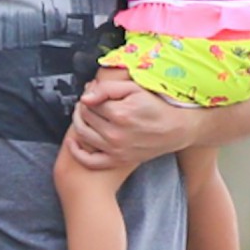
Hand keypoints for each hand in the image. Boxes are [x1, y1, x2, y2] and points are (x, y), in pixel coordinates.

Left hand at [66, 71, 191, 170]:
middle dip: (83, 107)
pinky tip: (73, 142)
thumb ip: (108, 88)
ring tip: (83, 115)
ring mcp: (115, 149)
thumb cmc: (156, 107)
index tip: (93, 92)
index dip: (89, 94)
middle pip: (85, 117)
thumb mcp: (135, 89)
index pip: (90, 102)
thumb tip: (85, 97)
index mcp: (119, 113)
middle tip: (89, 102)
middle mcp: (115, 133)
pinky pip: (89, 161)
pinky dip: (77, 152)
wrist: (176, 130)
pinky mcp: (117, 160)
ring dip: (77, 123)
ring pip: (82, 134)